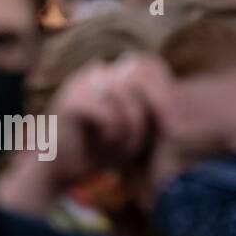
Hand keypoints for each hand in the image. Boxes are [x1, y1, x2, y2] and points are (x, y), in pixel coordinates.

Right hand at [43, 55, 174, 188]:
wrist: (59, 170)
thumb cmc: (99, 149)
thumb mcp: (133, 127)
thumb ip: (150, 109)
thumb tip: (177, 98)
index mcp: (110, 72)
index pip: (149, 65)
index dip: (165, 93)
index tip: (168, 127)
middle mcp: (95, 71)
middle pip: (141, 80)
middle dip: (148, 115)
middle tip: (141, 143)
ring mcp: (80, 83)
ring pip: (127, 100)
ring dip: (130, 132)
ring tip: (118, 148)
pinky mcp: (71, 102)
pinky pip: (109, 115)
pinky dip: (113, 136)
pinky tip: (102, 146)